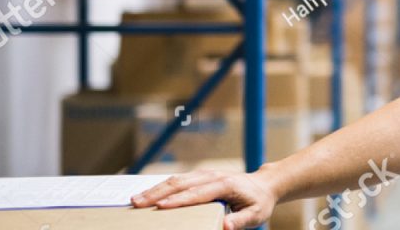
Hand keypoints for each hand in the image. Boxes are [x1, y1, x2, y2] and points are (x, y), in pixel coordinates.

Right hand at [131, 169, 279, 229]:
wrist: (264, 185)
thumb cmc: (259, 202)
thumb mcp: (256, 215)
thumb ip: (241, 221)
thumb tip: (224, 226)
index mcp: (225, 185)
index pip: (198, 193)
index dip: (179, 200)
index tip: (161, 206)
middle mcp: (213, 176)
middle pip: (181, 183)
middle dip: (158, 193)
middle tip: (137, 204)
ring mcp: (205, 174)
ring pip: (177, 180)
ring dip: (156, 189)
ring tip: (136, 200)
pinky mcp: (200, 176)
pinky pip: (179, 180)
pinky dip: (162, 187)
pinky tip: (149, 194)